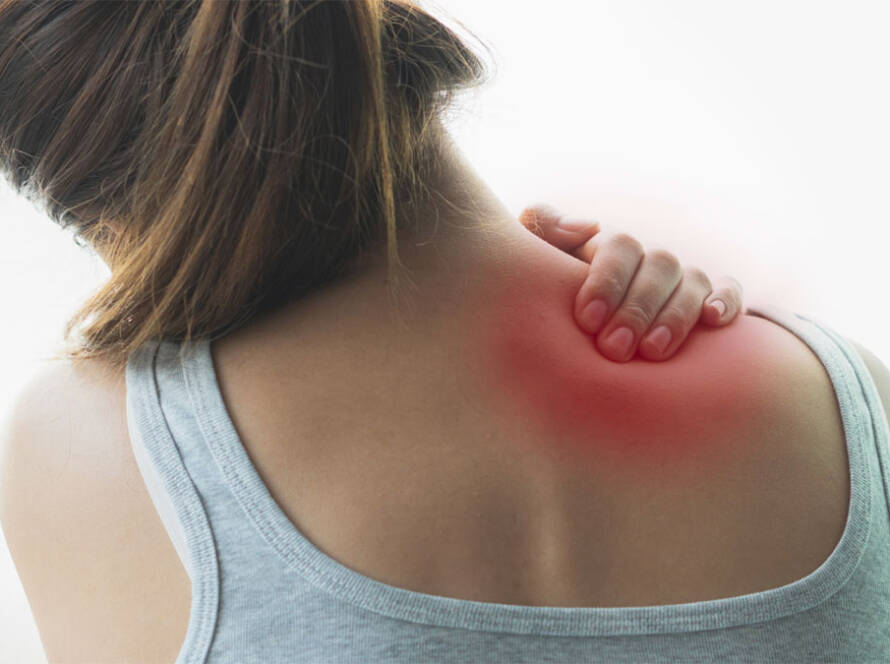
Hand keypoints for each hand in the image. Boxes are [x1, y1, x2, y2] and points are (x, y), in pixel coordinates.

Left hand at [519, 204, 743, 361]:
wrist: (567, 354)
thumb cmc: (547, 310)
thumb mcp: (534, 271)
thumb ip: (543, 230)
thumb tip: (591, 225)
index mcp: (608, 252)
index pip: (620, 246)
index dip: (607, 279)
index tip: (587, 320)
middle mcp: (648, 263)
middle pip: (659, 264)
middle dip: (637, 307)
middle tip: (614, 348)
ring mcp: (680, 283)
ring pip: (693, 280)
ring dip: (675, 315)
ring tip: (652, 352)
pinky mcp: (710, 306)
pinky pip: (730, 293)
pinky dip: (726, 301)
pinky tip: (713, 321)